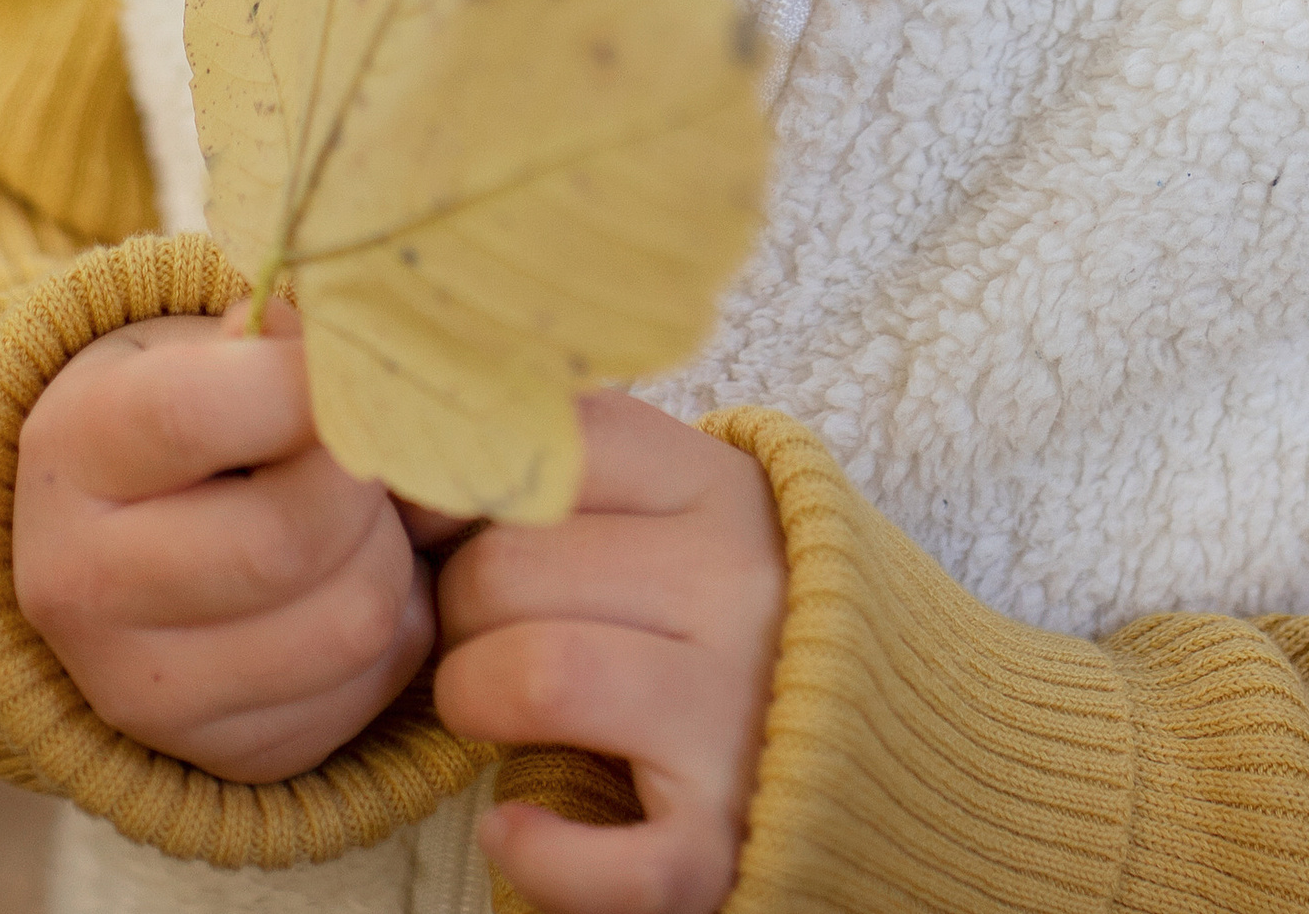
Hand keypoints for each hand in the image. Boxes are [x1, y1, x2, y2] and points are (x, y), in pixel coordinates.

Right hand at [12, 299, 434, 780]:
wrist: (115, 538)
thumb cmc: (187, 410)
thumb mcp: (208, 346)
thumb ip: (290, 342)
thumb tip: (364, 367)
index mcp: (73, 450)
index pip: (202, 414)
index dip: (310, 383)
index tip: (346, 368)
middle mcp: (83, 587)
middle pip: (291, 539)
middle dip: (364, 482)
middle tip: (362, 452)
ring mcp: (143, 692)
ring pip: (350, 623)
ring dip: (392, 556)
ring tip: (362, 519)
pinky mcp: (222, 753)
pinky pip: (370, 685)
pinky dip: (398, 626)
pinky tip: (351, 581)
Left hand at [437, 395, 785, 913]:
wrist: (883, 731)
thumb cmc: (735, 603)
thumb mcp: (685, 497)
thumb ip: (581, 461)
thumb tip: (424, 461)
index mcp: (718, 488)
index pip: (546, 451)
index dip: (460, 492)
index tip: (446, 530)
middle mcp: (735, 589)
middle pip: (507, 568)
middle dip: (456, 610)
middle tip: (481, 632)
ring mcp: (735, 718)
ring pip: (537, 676)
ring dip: (472, 701)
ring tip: (488, 710)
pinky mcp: (723, 841)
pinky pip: (602, 858)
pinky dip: (536, 853)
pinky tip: (515, 826)